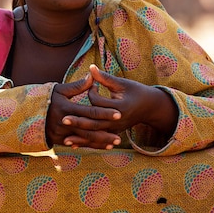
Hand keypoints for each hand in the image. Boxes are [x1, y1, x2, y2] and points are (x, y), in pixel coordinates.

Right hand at [46, 74, 121, 149]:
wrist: (27, 114)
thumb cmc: (47, 99)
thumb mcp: (59, 90)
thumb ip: (77, 86)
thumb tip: (92, 76)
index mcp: (66, 108)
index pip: (89, 112)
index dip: (105, 113)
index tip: (119, 114)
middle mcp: (64, 123)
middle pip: (89, 129)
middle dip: (105, 133)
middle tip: (120, 136)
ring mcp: (61, 133)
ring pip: (84, 139)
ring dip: (100, 142)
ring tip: (115, 143)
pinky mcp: (59, 140)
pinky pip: (78, 143)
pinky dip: (91, 145)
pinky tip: (103, 147)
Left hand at [63, 64, 177, 141]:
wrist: (150, 107)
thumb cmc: (136, 91)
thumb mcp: (122, 83)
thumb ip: (105, 77)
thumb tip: (90, 67)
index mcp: (120, 107)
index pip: (99, 103)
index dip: (91, 93)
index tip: (91, 85)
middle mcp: (118, 121)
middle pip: (95, 122)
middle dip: (79, 122)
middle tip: (63, 120)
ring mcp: (116, 129)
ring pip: (96, 135)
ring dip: (81, 138)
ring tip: (66, 140)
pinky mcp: (114, 133)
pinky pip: (99, 140)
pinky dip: (87, 143)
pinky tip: (75, 145)